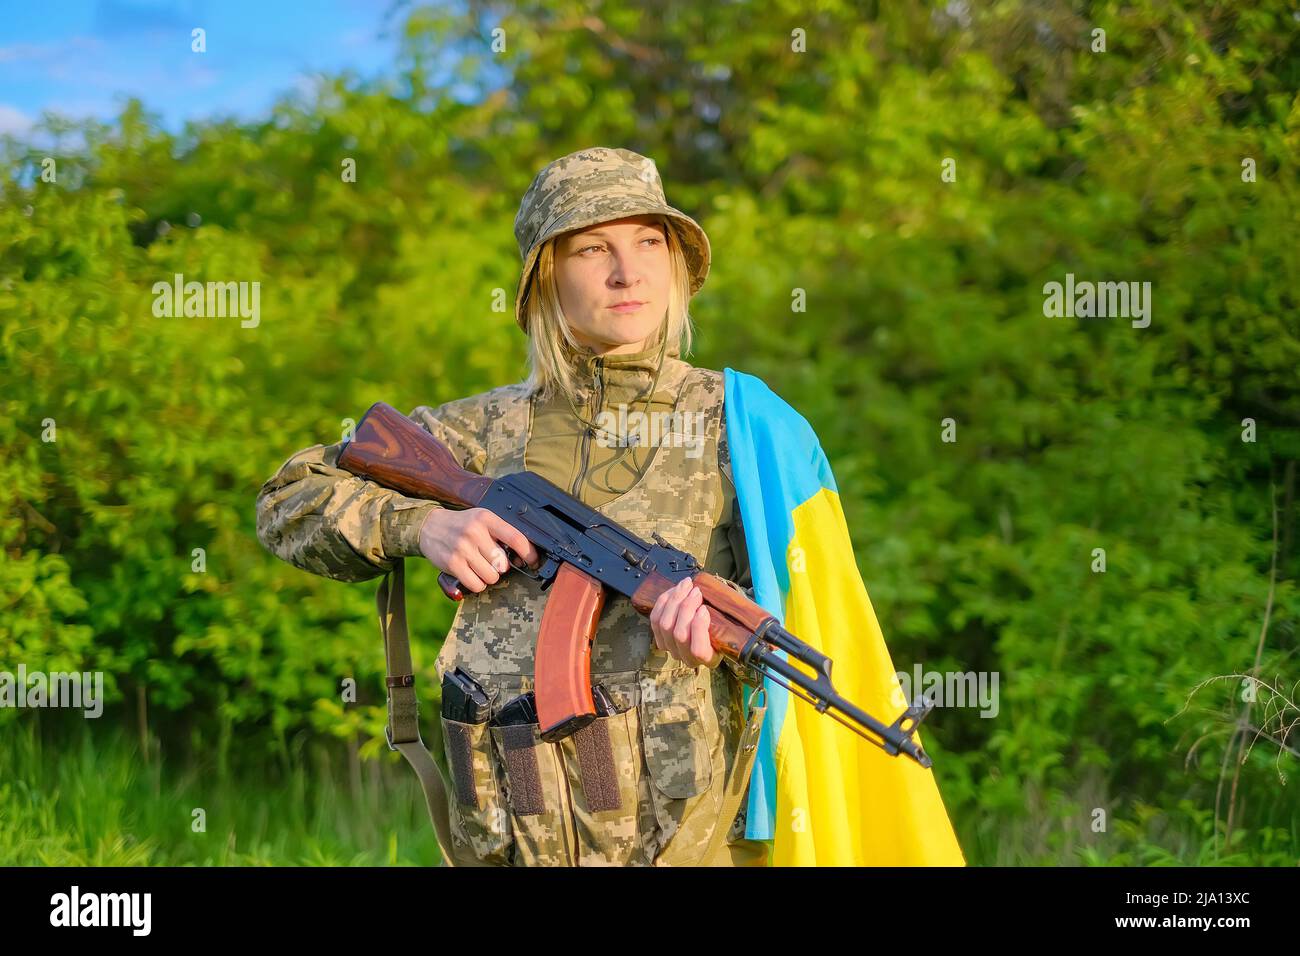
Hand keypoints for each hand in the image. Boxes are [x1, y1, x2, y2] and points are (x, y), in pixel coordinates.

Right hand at [418, 507, 539, 592]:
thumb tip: (522, 558)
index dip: (529, 554)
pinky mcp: (452, 564)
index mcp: (487, 519)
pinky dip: (477, 584)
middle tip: (492, 561)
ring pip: (491, 576)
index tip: (533, 562)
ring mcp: (463, 548)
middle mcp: (475, 532)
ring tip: (480, 566)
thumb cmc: (463, 525)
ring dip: (489, 576)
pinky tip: (472, 573)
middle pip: (503, 563)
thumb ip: (501, 534)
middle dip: (502, 567)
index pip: (516, 538)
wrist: (430, 526)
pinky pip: (476, 584)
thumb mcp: (482, 520)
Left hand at [649, 577, 719, 668]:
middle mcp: (687, 658)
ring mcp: (670, 649)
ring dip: (675, 601)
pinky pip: (655, 619)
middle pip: (679, 634)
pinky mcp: (659, 637)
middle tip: (696, 590)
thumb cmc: (722, 628)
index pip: (698, 650)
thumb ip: (726, 619)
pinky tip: (674, 590)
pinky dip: (664, 601)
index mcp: (708, 659)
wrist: (708, 632)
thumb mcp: (730, 628)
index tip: (704, 608)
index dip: (698, 628)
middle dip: (686, 607)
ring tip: (686, 585)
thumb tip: (720, 598)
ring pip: (665, 625)